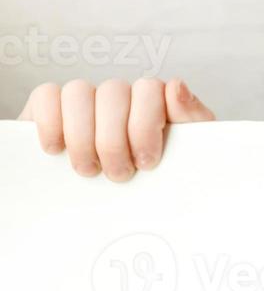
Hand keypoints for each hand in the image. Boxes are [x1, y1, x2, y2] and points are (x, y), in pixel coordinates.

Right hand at [17, 78, 215, 180]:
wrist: (131, 203)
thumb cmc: (161, 174)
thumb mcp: (187, 152)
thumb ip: (191, 118)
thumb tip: (176, 87)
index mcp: (154, 100)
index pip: (149, 88)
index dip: (144, 125)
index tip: (146, 162)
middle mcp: (119, 95)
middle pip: (113, 92)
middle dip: (114, 140)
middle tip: (118, 174)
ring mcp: (84, 100)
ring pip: (78, 92)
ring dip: (82, 135)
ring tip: (89, 169)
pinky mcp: (50, 109)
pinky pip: (46, 95)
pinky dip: (50, 122)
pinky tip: (57, 149)